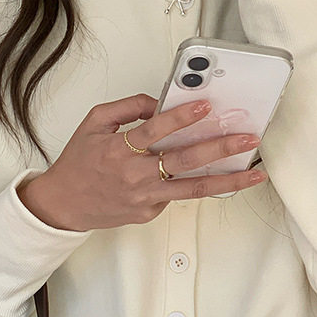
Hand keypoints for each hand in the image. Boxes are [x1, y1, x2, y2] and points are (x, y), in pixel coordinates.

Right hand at [17, 93, 265, 231]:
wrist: (63, 206)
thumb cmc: (77, 165)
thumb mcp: (94, 124)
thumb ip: (127, 108)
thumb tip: (160, 103)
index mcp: (119, 150)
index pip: (155, 131)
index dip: (181, 118)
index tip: (206, 107)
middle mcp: (135, 176)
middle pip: (184, 162)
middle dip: (219, 149)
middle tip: (247, 139)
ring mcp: (144, 198)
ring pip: (191, 189)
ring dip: (226, 180)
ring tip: (253, 173)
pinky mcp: (147, 213)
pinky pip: (173, 194)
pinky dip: (190, 184)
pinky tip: (206, 176)